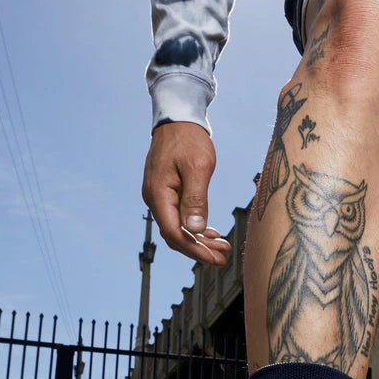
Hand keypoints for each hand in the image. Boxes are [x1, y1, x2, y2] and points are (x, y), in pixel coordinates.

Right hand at [142, 122, 231, 266]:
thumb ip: (196, 199)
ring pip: (179, 228)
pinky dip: (195, 228)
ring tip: (222, 248)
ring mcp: (160, 196)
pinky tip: (211, 233)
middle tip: (223, 259)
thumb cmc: (188, 140)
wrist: (178, 119)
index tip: (215, 259)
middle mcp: (155, 198)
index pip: (174, 233)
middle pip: (175, 235)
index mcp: (158, 194)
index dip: (194, 250)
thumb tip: (195, 228)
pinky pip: (179, 217)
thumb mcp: (197, 168)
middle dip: (200, 249)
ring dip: (200, 241)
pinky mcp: (168, 193)